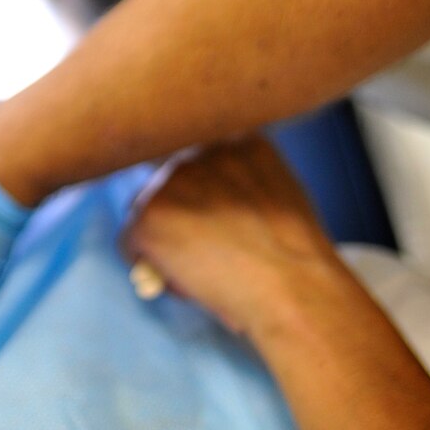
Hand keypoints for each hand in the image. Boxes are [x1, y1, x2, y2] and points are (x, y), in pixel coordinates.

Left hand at [122, 138, 340, 338]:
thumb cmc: (299, 262)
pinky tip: (180, 279)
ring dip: (164, 236)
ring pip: (148, 210)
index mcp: (239, 142)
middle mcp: (199, 152)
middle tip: (201, 250)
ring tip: (201, 270)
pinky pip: (130, 242)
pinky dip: (145, 262)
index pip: (201, 159)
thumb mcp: (281, 201)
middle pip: (169, 181)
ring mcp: (170, 181)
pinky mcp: (148, 215)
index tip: (208, 219)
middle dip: (179, 214)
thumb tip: (212, 214)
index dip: (203, 195)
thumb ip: (245, 190)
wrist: (294, 288)